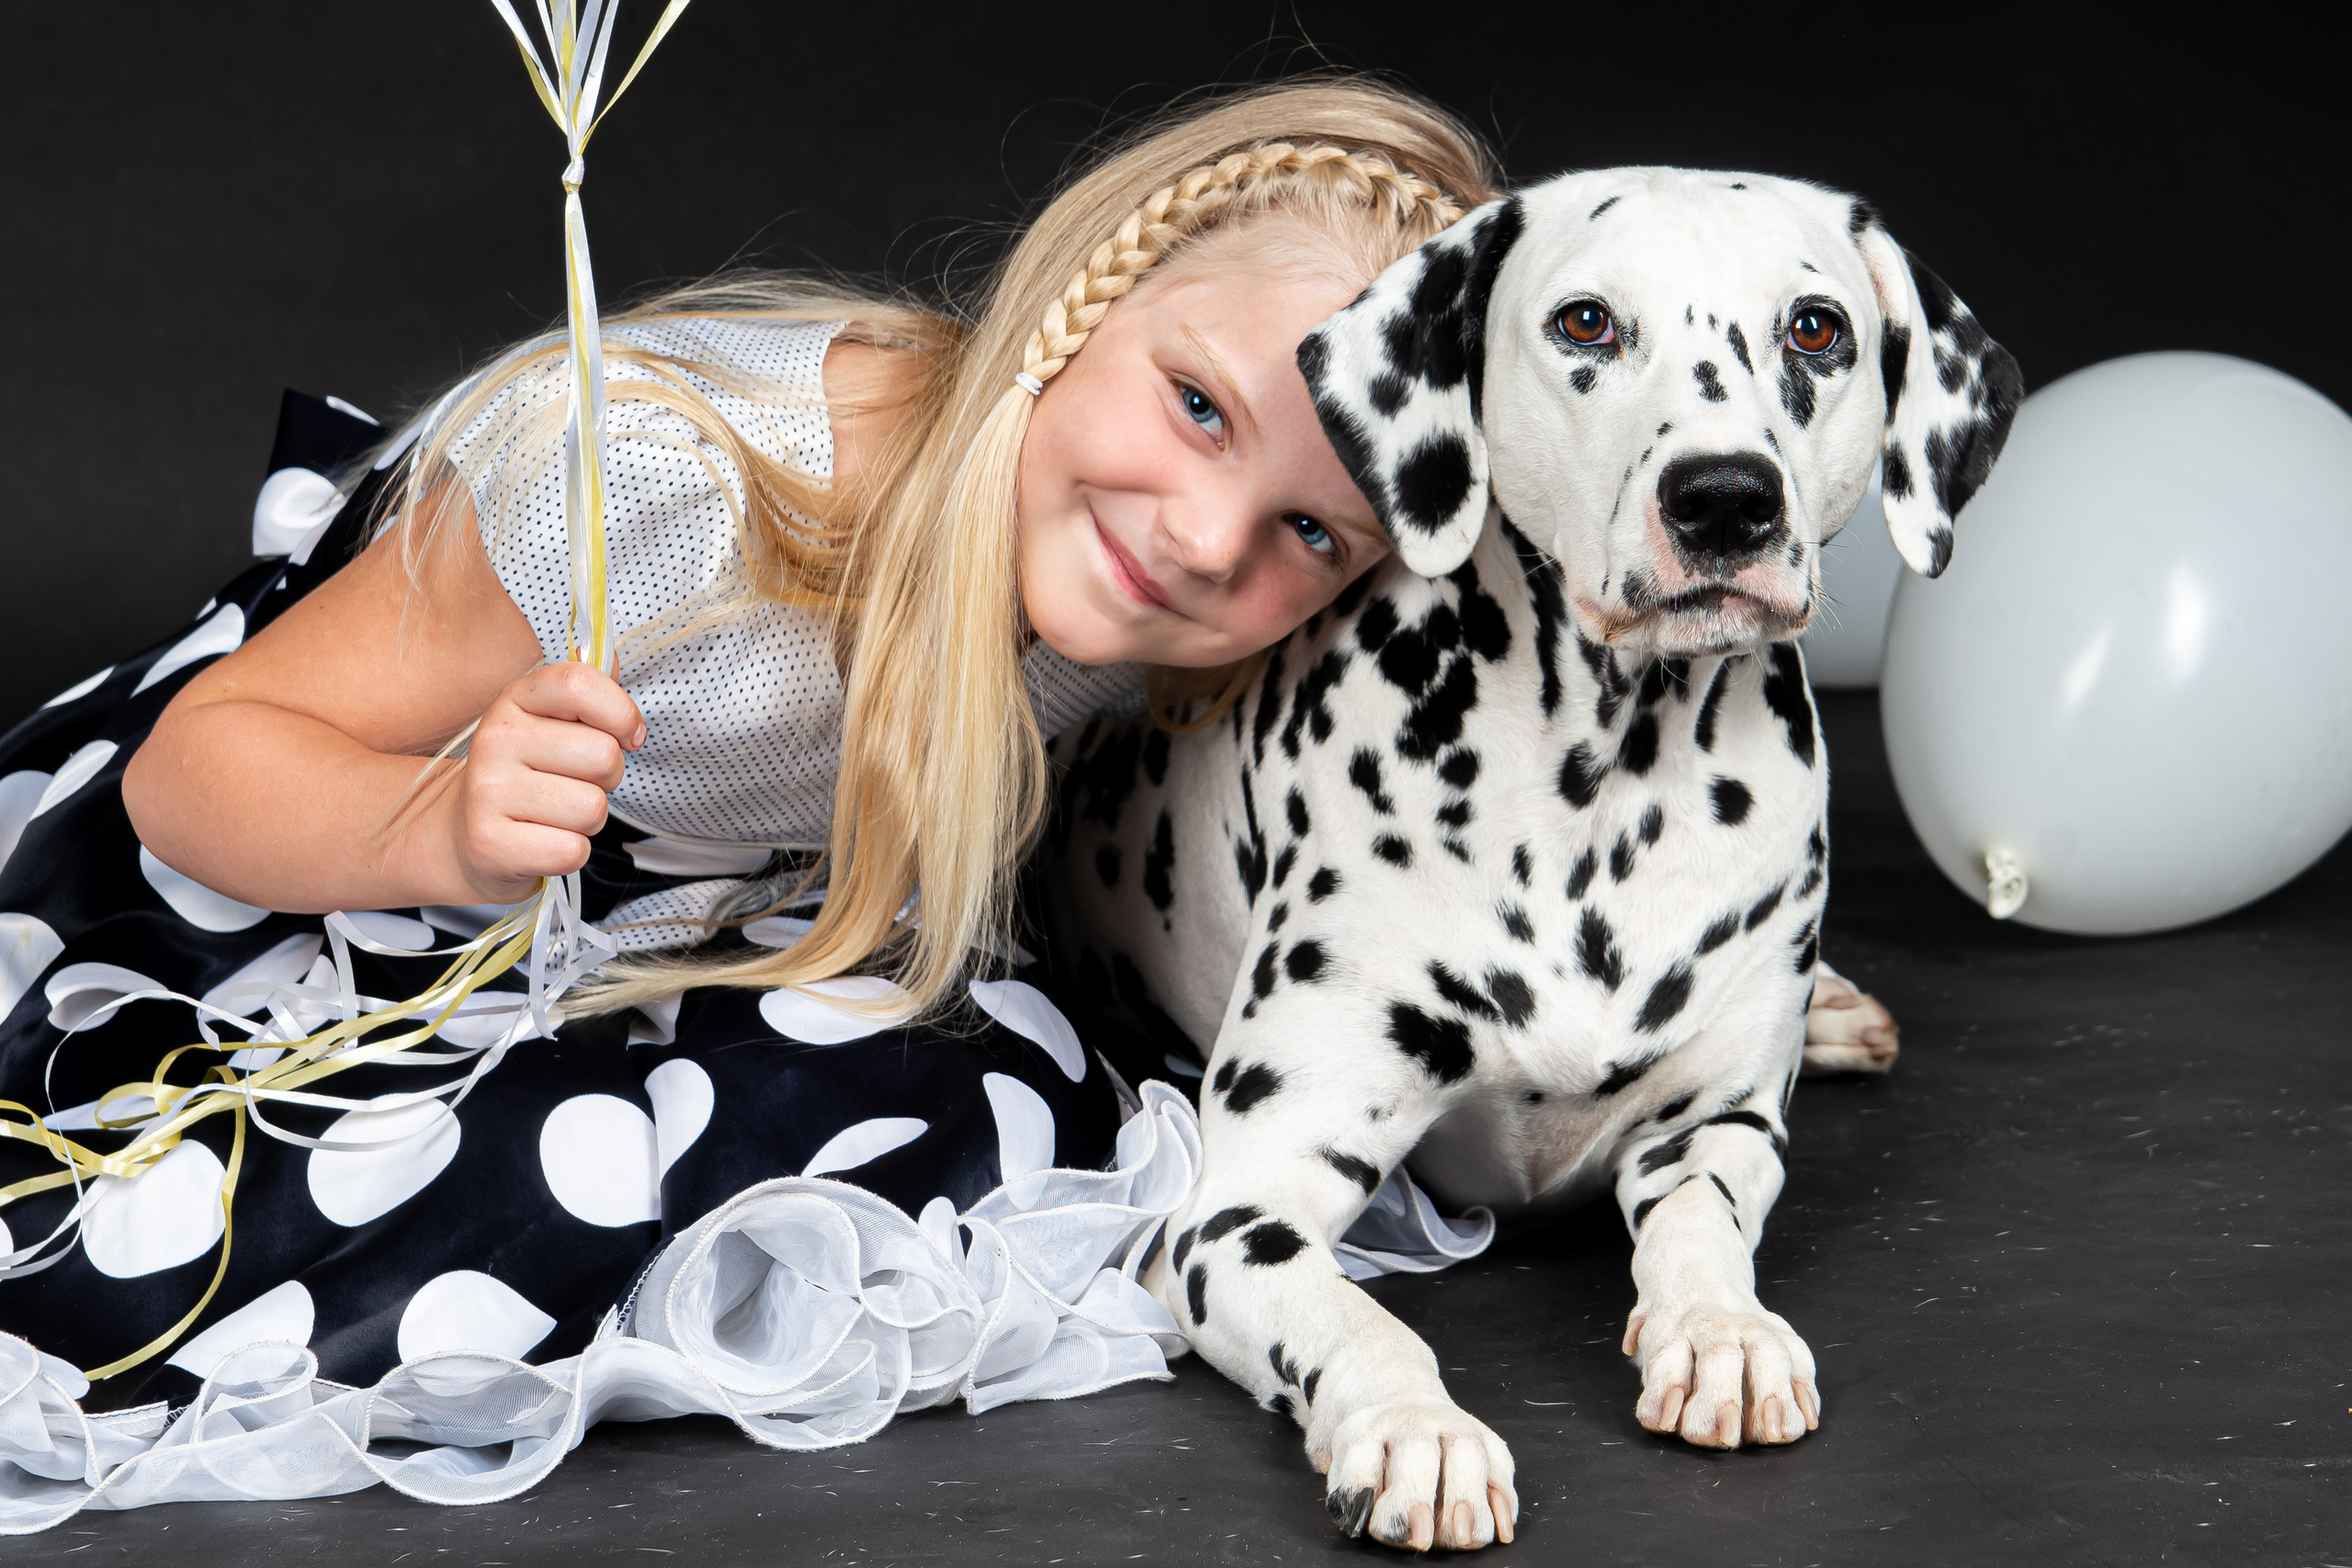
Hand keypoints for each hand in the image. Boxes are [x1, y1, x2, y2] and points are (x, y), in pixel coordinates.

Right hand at [447, 661, 643, 901]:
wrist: (466, 835)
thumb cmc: (528, 775)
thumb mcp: (549, 724)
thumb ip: (586, 694)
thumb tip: (610, 654)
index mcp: (516, 699)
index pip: (580, 683)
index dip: (621, 713)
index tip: (628, 736)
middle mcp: (496, 739)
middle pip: (602, 755)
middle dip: (608, 778)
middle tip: (578, 783)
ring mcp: (487, 792)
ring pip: (592, 808)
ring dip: (589, 820)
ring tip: (557, 814)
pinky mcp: (491, 844)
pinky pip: (572, 851)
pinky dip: (571, 853)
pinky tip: (543, 841)